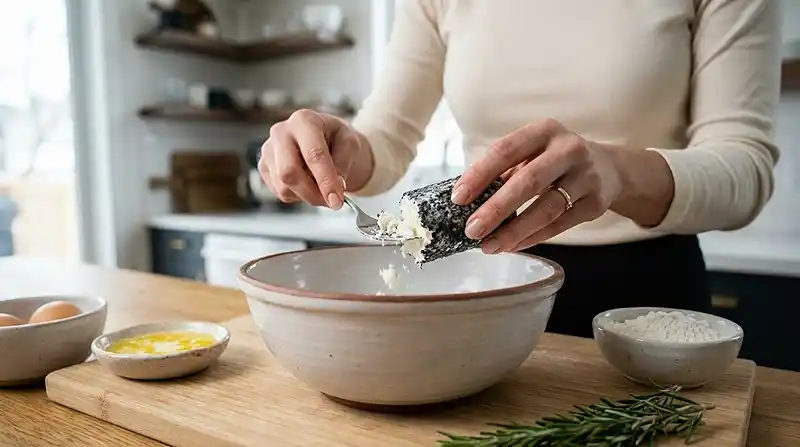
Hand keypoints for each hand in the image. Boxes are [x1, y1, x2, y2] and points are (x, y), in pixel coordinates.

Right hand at [259, 109, 366, 208]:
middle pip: (289, 172)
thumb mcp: (351, 144)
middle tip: (332, 202)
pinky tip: (308, 184)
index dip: (326, 180)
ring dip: (308, 196)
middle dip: (312, 193)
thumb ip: (344, 163)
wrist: (324, 139)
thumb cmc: (336, 139)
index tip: (337, 200)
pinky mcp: (264, 167)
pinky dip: (298, 195)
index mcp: (304, 121)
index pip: (313, 154)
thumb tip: (335, 185)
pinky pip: (280, 192)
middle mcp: (281, 132)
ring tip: (322, 188)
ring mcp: (268, 150)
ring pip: (283, 187)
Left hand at [452, 118, 623, 252]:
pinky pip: (560, 225)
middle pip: (529, 181)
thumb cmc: (555, 161)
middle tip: (472, 229)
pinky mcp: (596, 203)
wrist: (610, 169)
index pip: (506, 150)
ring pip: (547, 208)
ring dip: (514, 230)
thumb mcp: (533, 153)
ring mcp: (587, 176)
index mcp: (545, 131)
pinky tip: (512, 245)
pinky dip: (533, 238)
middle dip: (496, 208)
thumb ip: (505, 171)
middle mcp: (569, 149)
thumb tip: (467, 201)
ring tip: (489, 245)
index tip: (458, 198)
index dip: (480, 174)